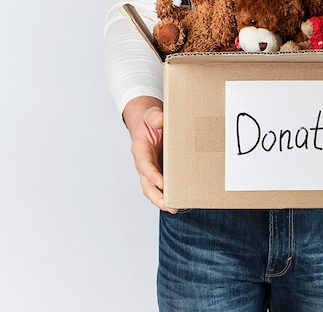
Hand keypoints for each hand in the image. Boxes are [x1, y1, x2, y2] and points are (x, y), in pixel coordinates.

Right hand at [123, 96, 176, 213]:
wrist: (147, 122)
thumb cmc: (149, 119)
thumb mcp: (152, 114)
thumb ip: (155, 117)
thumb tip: (161, 122)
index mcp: (141, 149)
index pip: (145, 165)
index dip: (153, 176)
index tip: (163, 184)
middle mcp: (144, 162)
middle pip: (147, 184)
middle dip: (157, 197)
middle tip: (171, 206)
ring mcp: (151, 169)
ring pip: (153, 189)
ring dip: (163, 200)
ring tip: (176, 208)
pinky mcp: (159, 171)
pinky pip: (162, 185)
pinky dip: (169, 194)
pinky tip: (182, 200)